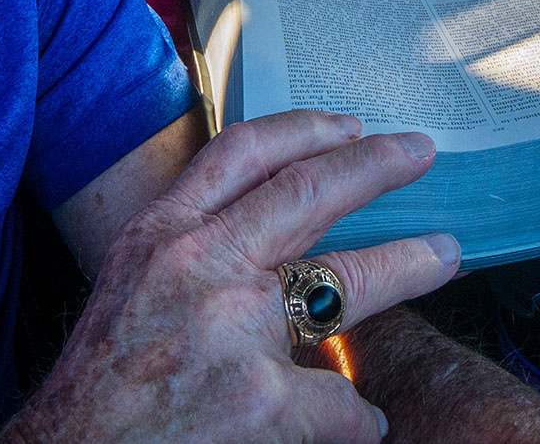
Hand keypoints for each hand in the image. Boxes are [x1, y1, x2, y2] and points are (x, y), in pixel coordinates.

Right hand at [0, 109, 460, 443]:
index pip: (240, 153)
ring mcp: (235, 332)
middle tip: (419, 152)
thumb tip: (263, 235)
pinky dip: (358, 416)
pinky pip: (341, 401)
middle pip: (308, 193)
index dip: (303, 130)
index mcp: (161, 234)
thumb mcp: (129, 284)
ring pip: (348, 283)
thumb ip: (188, 249)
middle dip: (375, 167)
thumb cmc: (96, 385)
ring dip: (407, 265)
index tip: (348, 125)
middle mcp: (199, 266)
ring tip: (443, 256)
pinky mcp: (264, 404)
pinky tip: (366, 422)